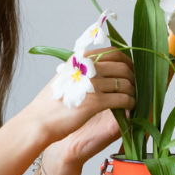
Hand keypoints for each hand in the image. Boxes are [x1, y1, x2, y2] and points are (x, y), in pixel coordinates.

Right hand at [20, 47, 134, 145]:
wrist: (37, 123)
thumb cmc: (50, 104)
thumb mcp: (64, 77)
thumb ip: (81, 69)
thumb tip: (98, 65)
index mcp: (79, 59)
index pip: (113, 52)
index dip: (127, 61)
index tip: (131, 70)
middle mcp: (86, 68)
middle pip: (122, 66)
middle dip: (134, 77)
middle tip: (137, 86)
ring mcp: (91, 84)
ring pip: (125, 83)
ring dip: (133, 91)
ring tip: (134, 98)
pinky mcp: (94, 102)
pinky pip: (122, 99)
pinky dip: (130, 103)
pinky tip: (130, 108)